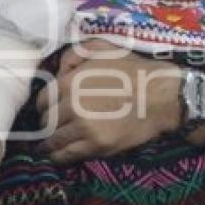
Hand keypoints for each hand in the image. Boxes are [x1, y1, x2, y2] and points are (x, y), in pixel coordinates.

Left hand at [35, 44, 185, 165]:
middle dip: (46, 126)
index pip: (41, 101)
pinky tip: (58, 156)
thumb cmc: (133, 70)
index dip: (44, 106)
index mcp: (69, 82)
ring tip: (48, 146)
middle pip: (45, 123)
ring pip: (52, 141)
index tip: (48, 111)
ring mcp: (84, 129)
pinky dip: (58, 157)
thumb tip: (56, 72)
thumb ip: (73, 54)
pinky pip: (67, 155)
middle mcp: (71, 107)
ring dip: (48, 144)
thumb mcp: (102, 48)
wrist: (163, 96)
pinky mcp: (98, 146)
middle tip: (50, 129)